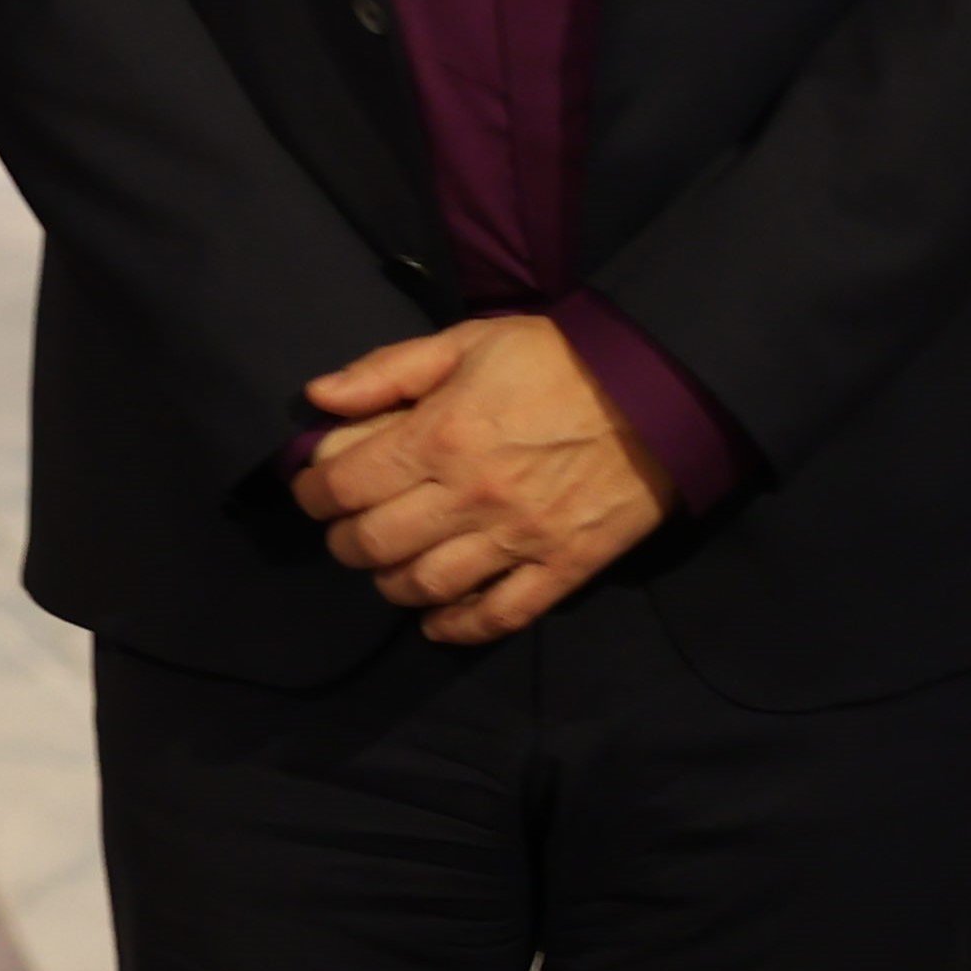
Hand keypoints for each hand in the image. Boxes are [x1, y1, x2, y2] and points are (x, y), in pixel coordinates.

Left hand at [291, 314, 676, 642]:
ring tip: (388, 568)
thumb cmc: (554, 359)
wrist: (659, 389)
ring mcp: (520, 538)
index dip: (312, 494)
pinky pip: (501, 615)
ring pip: (427, 587)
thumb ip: (386, 371)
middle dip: (344, 541)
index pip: (345, 486)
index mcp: (439, 437)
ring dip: (391, 584)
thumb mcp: (465, 342)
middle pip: (375, 544)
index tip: (312, 491)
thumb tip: (318, 397)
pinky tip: (435, 622)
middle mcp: (471, 496)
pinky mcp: (564, 567)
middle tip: (347, 529)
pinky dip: (458, 628)